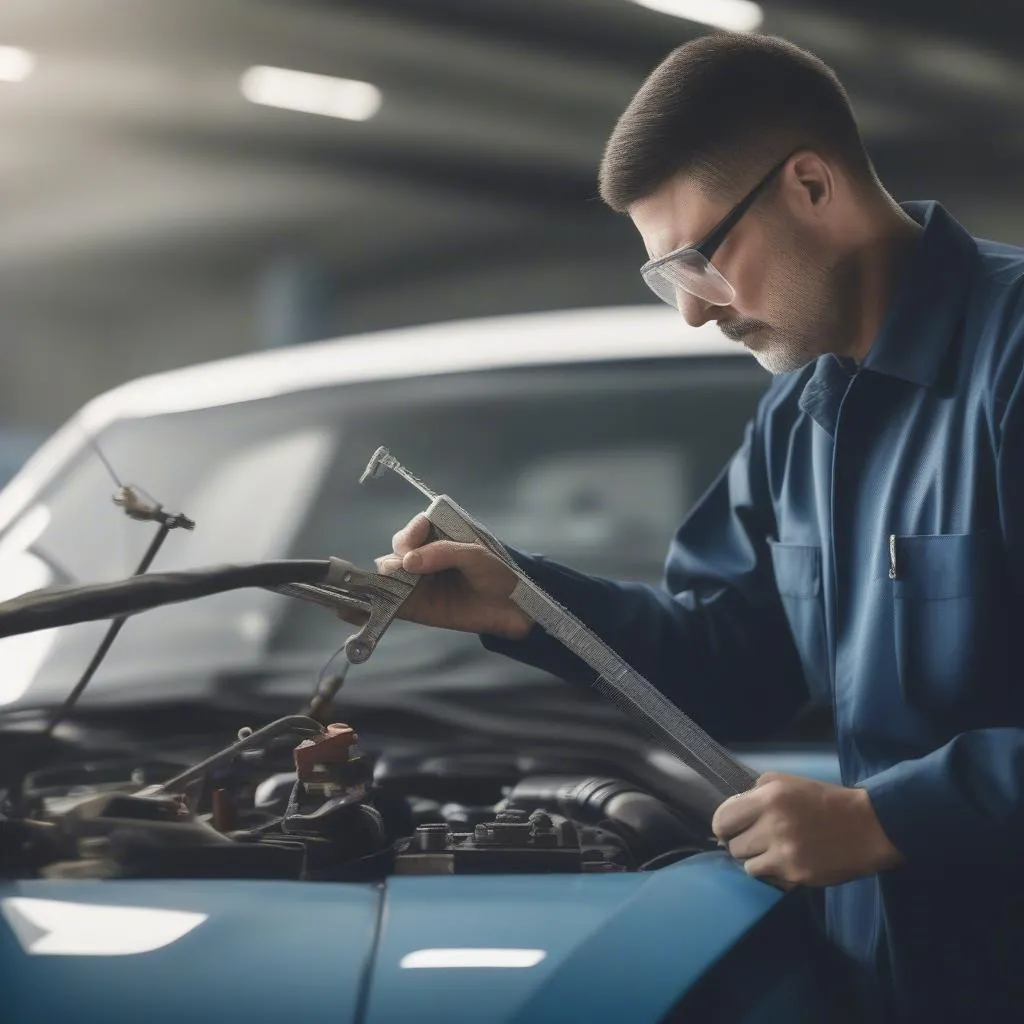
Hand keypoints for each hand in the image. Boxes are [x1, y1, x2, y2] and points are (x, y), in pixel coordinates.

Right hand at [336, 513, 533, 639]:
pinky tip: (345, 610)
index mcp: (440, 535)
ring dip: (373, 583)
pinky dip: (365, 608)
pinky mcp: (415, 607)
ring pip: (387, 578)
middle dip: (395, 561)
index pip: (414, 529)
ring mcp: (418, 582)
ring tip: (357, 590)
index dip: (410, 538)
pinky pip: (387, 605)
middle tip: (402, 572)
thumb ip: (445, 553)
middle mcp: (424, 556)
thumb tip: (409, 562)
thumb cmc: (499, 573)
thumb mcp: (478, 556)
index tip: (412, 551)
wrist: (515, 609)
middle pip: (396, 552)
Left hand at [711, 772, 903, 887]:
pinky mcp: (796, 874)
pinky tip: (787, 862)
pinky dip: (773, 872)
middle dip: (742, 843)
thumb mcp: (787, 782)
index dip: (724, 825)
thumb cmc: (823, 801)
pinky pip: (768, 878)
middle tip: (758, 839)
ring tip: (775, 851)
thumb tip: (733, 809)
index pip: (723, 819)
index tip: (730, 828)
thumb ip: (756, 791)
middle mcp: (773, 824)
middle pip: (733, 845)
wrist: (867, 827)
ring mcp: (784, 853)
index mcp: (769, 797)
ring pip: (747, 865)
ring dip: (757, 860)